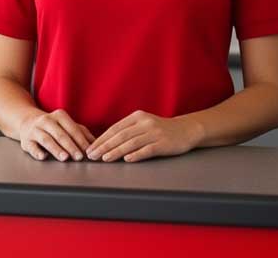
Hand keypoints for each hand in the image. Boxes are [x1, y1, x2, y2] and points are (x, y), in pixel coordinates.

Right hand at [18, 109, 94, 161]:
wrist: (27, 122)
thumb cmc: (53, 126)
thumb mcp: (67, 125)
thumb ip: (82, 132)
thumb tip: (96, 143)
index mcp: (59, 116)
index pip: (72, 129)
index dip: (81, 140)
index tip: (88, 151)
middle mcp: (47, 121)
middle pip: (61, 135)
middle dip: (71, 146)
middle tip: (79, 157)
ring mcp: (35, 130)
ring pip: (47, 140)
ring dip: (56, 149)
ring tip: (65, 158)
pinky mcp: (26, 140)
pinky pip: (32, 147)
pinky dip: (37, 152)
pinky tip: (43, 157)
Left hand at [86, 111, 202, 162]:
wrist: (186, 130)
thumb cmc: (161, 129)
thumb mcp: (144, 124)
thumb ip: (128, 131)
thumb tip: (106, 143)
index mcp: (137, 117)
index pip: (115, 128)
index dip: (101, 139)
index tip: (90, 148)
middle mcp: (145, 123)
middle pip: (120, 135)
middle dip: (104, 146)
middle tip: (92, 155)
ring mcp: (155, 133)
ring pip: (131, 143)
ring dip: (116, 151)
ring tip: (105, 158)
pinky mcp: (164, 144)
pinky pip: (148, 149)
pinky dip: (136, 155)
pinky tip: (127, 160)